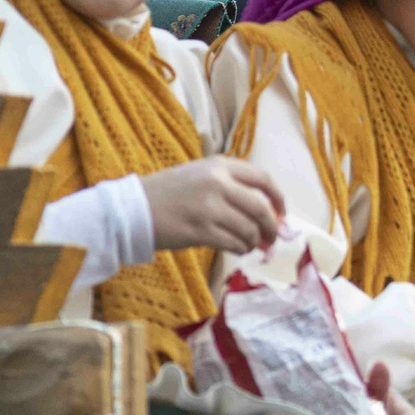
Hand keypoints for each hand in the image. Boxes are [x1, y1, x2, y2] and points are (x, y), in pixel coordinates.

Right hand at [140, 156, 284, 254]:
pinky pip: (234, 243)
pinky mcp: (200, 230)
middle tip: (273, 238)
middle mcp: (217, 182)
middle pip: (260, 208)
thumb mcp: (200, 174)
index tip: (283, 213)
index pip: (263, 179)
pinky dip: (241, 248)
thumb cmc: (168, 193)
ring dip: (255, 241)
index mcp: (219, 165)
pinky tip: (238, 249)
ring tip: (250, 245)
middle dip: (272, 227)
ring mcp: (208, 207)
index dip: (278, 198)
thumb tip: (267, 211)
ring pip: (249, 228)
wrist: (132, 209)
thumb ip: (231, 186)